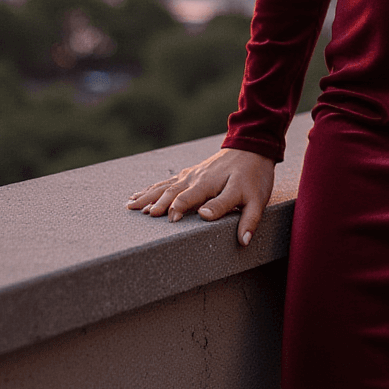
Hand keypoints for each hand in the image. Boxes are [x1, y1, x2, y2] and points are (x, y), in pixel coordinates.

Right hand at [125, 147, 275, 246]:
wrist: (251, 148)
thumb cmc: (255, 176)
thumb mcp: (257, 200)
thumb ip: (249, 220)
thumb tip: (242, 240)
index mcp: (213, 185)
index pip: (192, 197)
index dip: (181, 208)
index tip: (172, 220)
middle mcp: (198, 179)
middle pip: (173, 191)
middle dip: (158, 203)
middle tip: (145, 214)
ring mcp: (191, 175)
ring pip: (165, 186)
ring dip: (148, 196)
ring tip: (130, 206)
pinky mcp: (188, 174)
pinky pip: (166, 182)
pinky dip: (150, 189)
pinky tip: (137, 195)